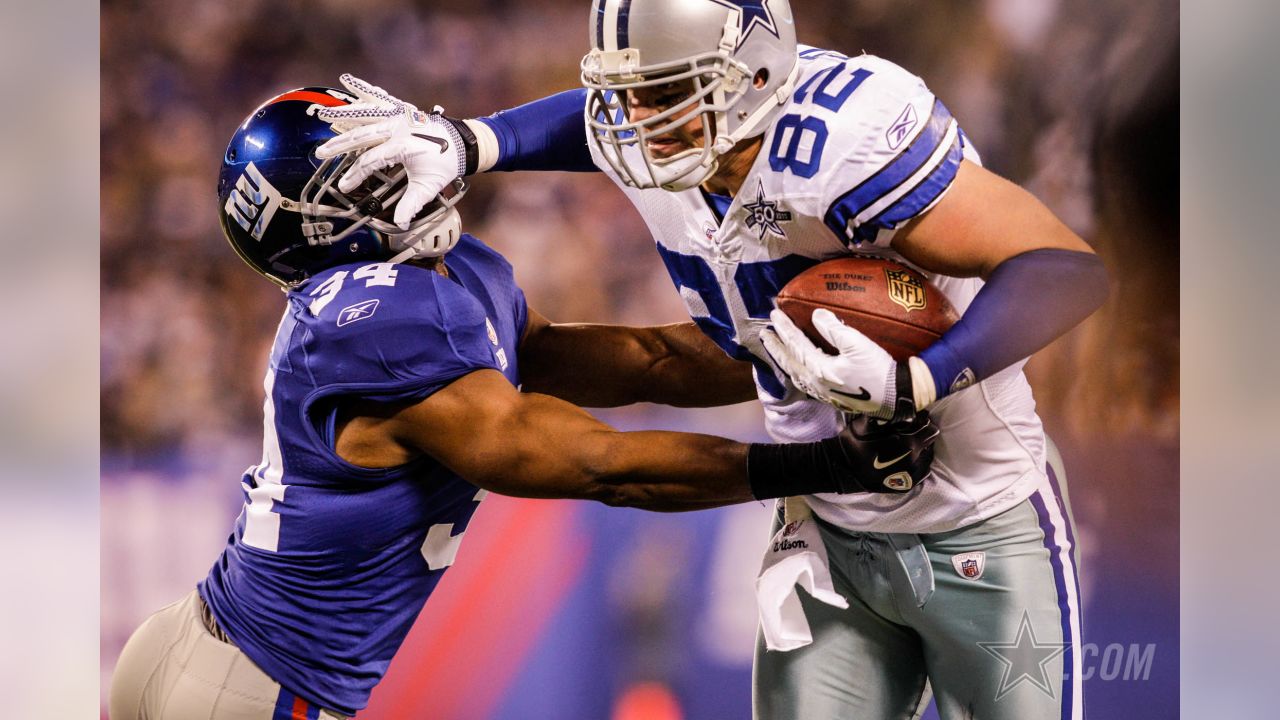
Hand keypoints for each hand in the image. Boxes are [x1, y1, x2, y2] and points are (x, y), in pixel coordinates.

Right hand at [315, 74, 465, 228]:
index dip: (356, 175)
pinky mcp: (402, 109)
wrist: (462, 144)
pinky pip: (381, 98)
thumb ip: (412, 204)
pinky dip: (366, 91)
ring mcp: (400, 116)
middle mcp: (399, 128)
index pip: (372, 160)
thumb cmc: (444, 165)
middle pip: (363, 135)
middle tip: (320, 153)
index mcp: (404, 146)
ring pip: (367, 112)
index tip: (343, 186)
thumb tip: (400, 224)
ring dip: (344, 111)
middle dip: (339, 145)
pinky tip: (350, 81)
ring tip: (323, 111)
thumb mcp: (429, 187)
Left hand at [761, 308, 914, 420]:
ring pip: (795, 374)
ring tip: (775, 348)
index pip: (796, 345)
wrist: (896, 398)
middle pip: (789, 362)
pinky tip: (797, 367)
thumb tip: (816, 315)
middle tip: (764, 334)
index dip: (784, 329)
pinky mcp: (830, 397)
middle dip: (776, 347)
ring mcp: (822, 393)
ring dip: (783, 359)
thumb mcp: (858, 344)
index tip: (774, 315)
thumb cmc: (878, 371)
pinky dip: (795, 371)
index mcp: (820, 370)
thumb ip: (834, 329)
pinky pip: (804, 382)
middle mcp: (816, 384)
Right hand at [833, 413, 938, 492]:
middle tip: (910, 431)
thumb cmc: (855, 442)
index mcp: (908, 442)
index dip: (922, 420)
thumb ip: (889, 414)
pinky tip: (908, 458)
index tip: (916, 417)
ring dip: (921, 449)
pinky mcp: (907, 484)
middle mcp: (914, 459)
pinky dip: (918, 463)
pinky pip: (923, 471)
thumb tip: (903, 404)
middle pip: (929, 442)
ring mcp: (912, 474)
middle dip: (921, 434)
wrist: (843, 468)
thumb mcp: (869, 421)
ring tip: (908, 445)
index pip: (929, 427)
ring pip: (928, 456)